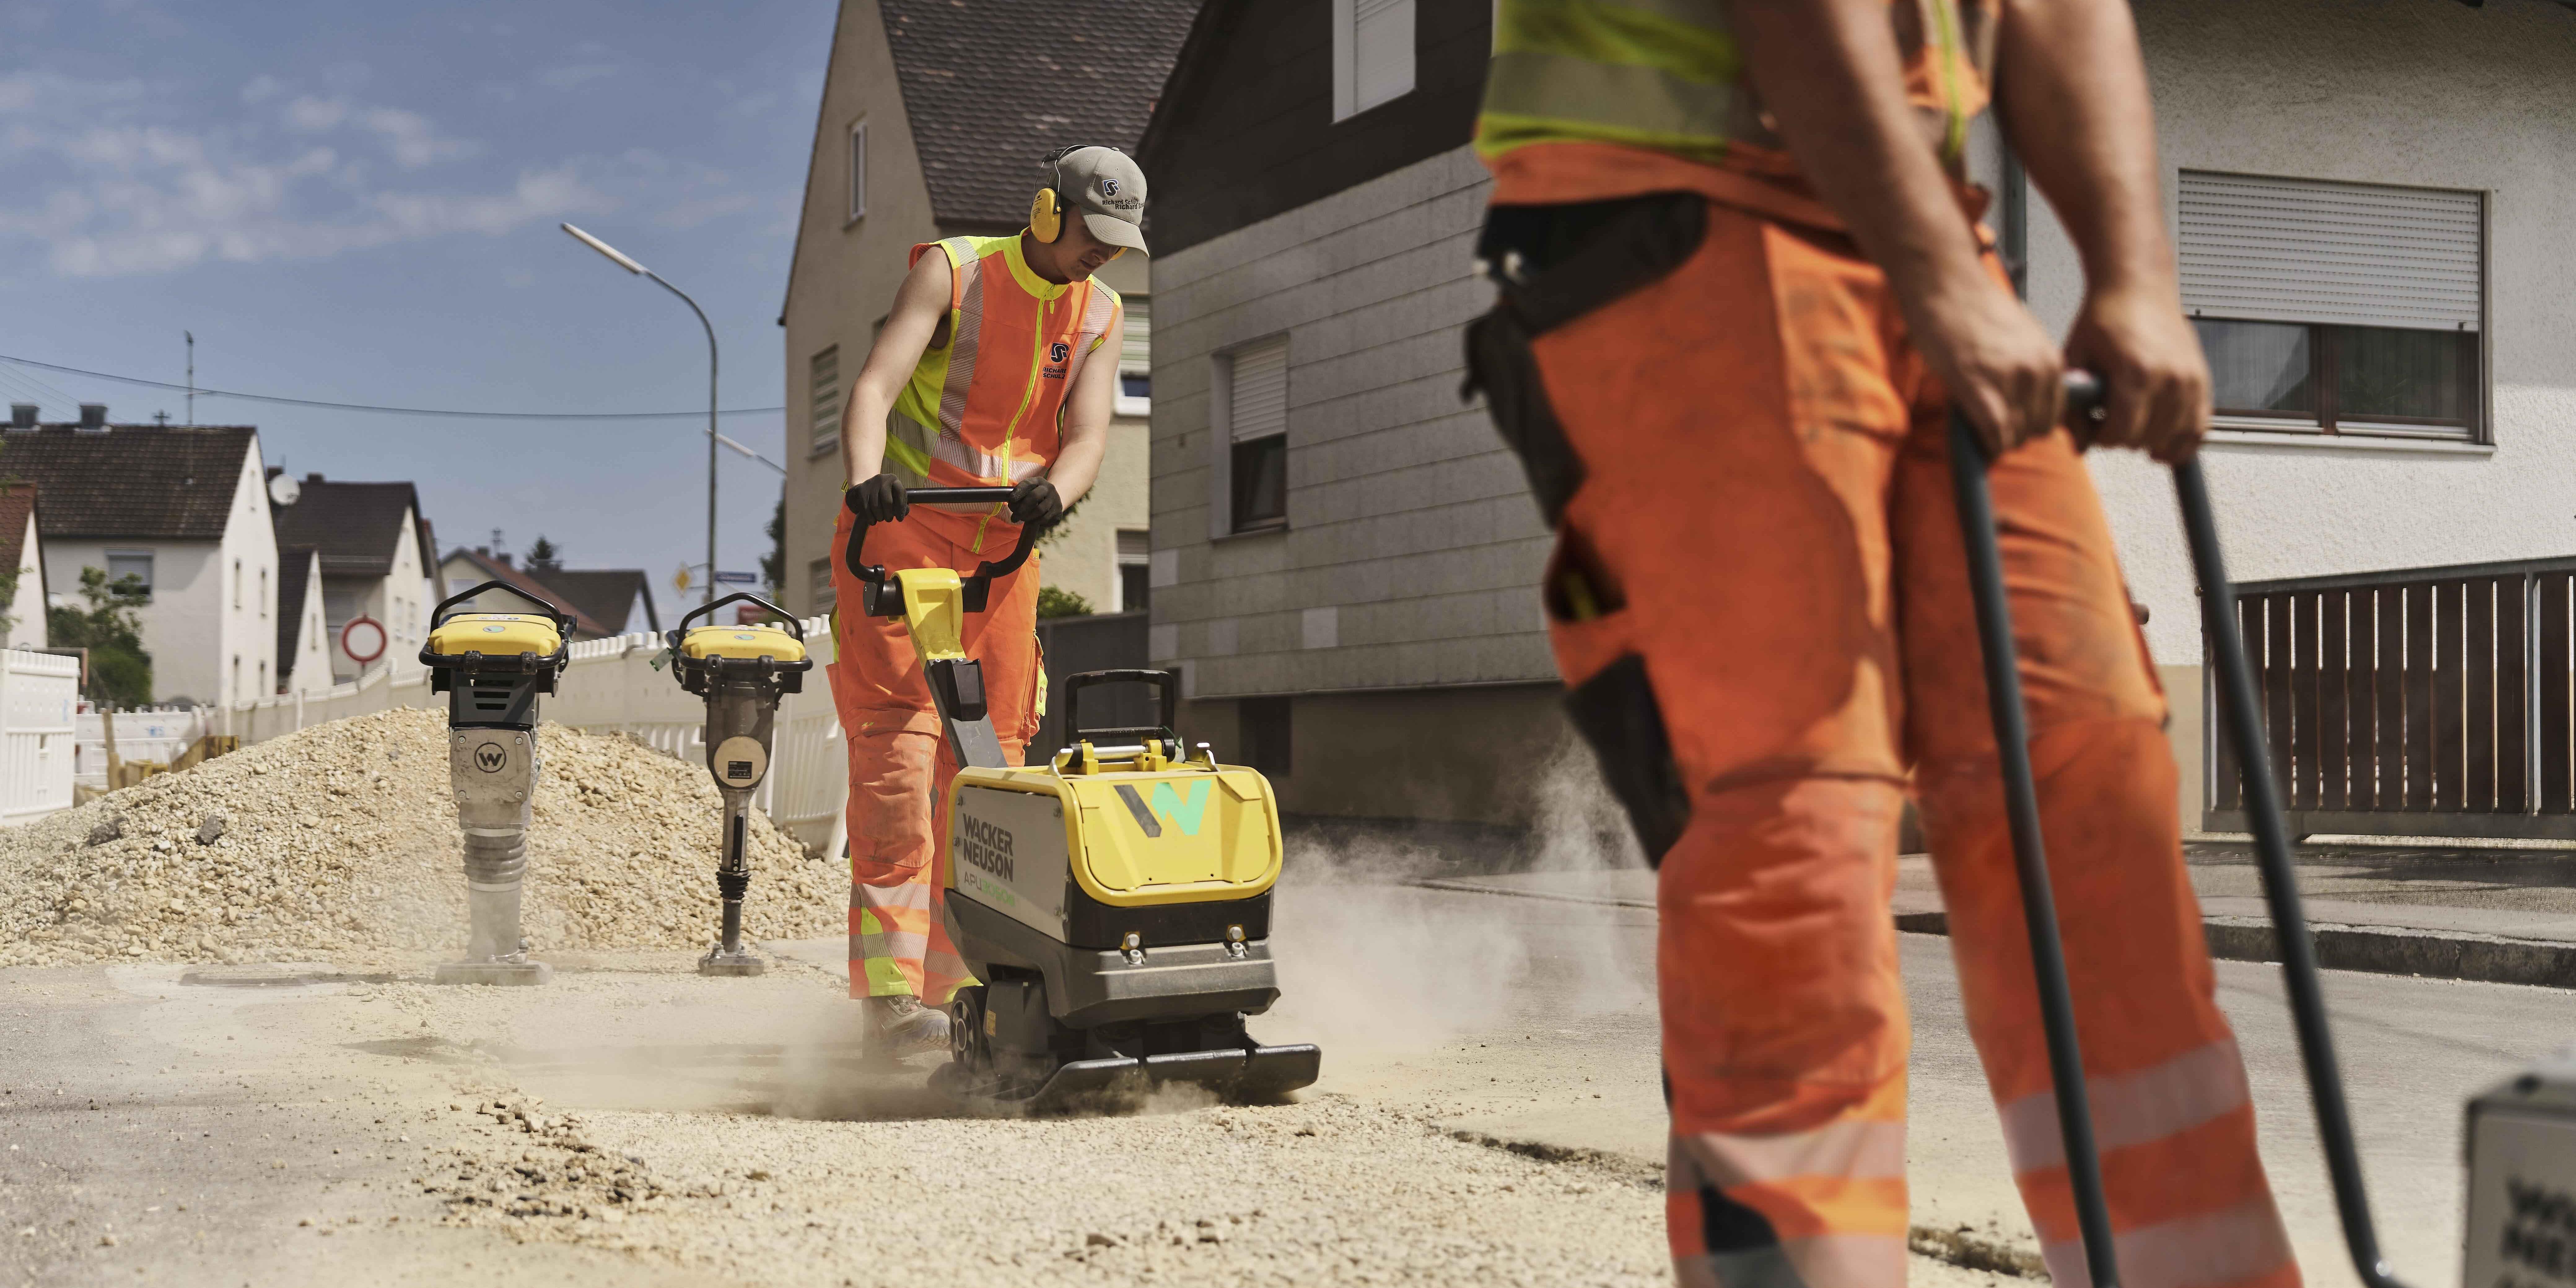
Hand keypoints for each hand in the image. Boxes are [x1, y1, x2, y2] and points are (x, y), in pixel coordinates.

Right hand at [844, 473, 908, 524]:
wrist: (867, 487)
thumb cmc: (885, 494)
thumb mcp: (895, 495)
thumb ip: (902, 504)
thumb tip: (904, 513)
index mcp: (893, 479)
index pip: (900, 492)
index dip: (901, 507)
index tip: (900, 519)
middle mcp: (881, 479)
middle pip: (887, 501)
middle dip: (889, 514)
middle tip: (889, 519)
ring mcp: (870, 484)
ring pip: (875, 506)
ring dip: (879, 516)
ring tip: (881, 519)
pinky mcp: (861, 491)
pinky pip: (865, 508)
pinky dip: (870, 518)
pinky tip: (873, 521)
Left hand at [1008, 478, 1062, 528]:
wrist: (1055, 499)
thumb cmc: (1036, 495)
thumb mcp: (1030, 490)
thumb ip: (1020, 495)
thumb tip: (1011, 505)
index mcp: (1039, 481)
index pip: (1028, 483)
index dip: (1019, 491)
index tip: (1011, 499)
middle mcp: (1048, 488)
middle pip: (1034, 496)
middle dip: (1022, 508)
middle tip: (1014, 517)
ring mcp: (1055, 499)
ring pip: (1040, 510)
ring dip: (1028, 517)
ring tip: (1022, 519)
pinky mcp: (1058, 511)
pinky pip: (1045, 519)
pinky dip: (1036, 521)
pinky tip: (1032, 521)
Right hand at [1907, 270, 2065, 458]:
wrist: (1945, 284)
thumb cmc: (1972, 308)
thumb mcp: (2018, 338)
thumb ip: (2026, 368)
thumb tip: (2020, 402)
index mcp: (2050, 359)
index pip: (2052, 414)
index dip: (2028, 424)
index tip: (2008, 423)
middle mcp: (2038, 371)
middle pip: (2035, 430)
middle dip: (2012, 433)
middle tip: (1988, 426)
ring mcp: (2011, 381)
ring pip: (2014, 437)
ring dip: (1995, 439)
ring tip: (1976, 426)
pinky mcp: (1981, 389)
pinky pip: (1993, 435)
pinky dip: (1984, 443)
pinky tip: (1972, 435)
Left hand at [2065, 283, 2210, 462]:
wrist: (2137, 287)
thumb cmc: (2104, 318)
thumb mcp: (2076, 359)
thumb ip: (2074, 407)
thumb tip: (2080, 446)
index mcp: (2135, 373)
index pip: (2121, 434)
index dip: (2101, 437)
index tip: (2094, 426)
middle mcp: (2169, 378)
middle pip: (2146, 439)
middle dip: (2123, 437)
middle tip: (2111, 420)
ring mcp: (2190, 380)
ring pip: (2175, 439)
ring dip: (2151, 441)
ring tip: (2134, 426)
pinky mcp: (2203, 380)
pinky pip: (2200, 428)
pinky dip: (2183, 441)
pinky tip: (2163, 442)